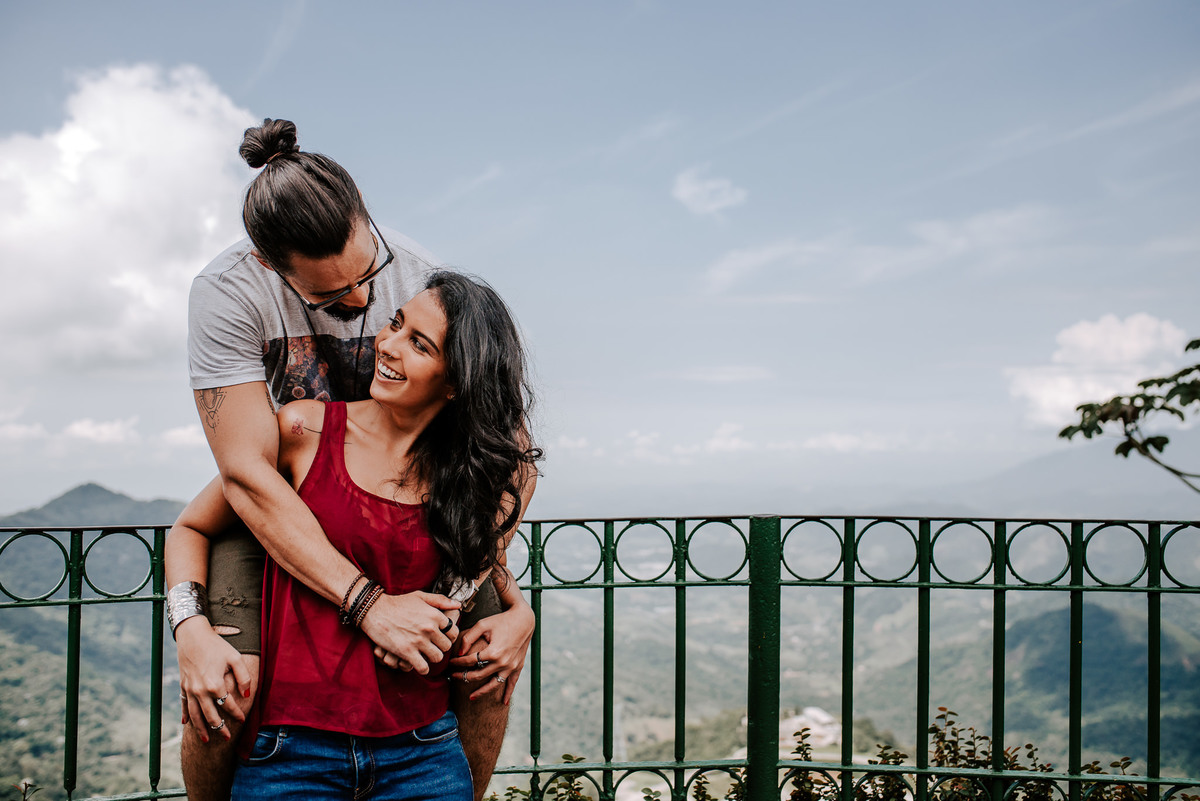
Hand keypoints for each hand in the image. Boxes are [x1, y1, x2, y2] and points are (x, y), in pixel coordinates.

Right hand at [176, 617, 253, 741]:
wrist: (192, 635)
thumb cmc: (216, 645)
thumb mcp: (235, 657)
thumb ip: (243, 677)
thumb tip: (247, 694)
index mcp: (215, 685)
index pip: (228, 705)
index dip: (237, 714)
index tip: (243, 720)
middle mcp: (200, 691)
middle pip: (210, 715)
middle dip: (219, 728)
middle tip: (227, 738)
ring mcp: (190, 689)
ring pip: (195, 715)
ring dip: (200, 729)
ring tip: (206, 741)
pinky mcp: (183, 685)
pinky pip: (183, 704)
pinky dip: (185, 715)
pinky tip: (186, 724)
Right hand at [359, 591, 459, 674]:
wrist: (375, 610)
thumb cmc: (398, 603)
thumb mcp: (420, 596)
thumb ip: (440, 600)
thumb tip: (457, 605)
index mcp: (434, 615)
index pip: (453, 632)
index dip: (448, 636)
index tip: (442, 637)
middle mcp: (429, 628)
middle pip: (446, 646)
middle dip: (441, 647)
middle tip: (433, 646)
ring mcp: (418, 641)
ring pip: (437, 658)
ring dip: (432, 658)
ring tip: (426, 654)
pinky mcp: (407, 652)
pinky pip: (423, 667)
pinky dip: (423, 668)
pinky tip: (419, 663)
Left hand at [448, 601, 534, 703]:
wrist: (524, 619)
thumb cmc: (501, 620)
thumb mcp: (483, 625)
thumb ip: (468, 638)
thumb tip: (459, 653)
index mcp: (493, 652)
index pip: (470, 661)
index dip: (458, 662)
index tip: (451, 662)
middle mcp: (502, 662)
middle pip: (479, 675)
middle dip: (463, 676)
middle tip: (453, 676)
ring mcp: (511, 666)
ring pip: (494, 684)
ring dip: (481, 691)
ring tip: (471, 697)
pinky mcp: (518, 666)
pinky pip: (512, 683)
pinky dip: (508, 693)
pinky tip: (503, 702)